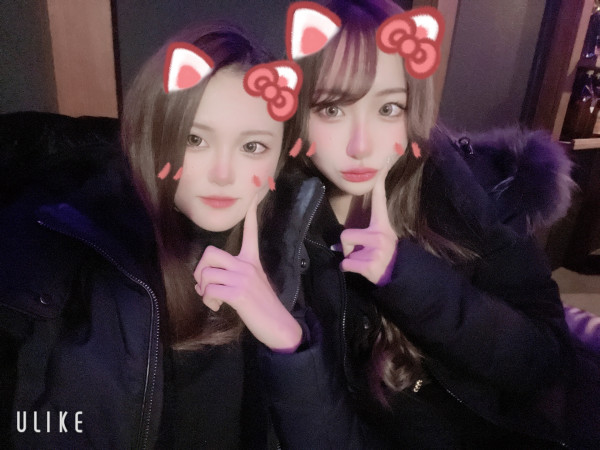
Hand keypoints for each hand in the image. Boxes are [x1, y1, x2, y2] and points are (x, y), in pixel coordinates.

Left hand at [194, 192, 302, 351]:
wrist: (279, 326)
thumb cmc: (263, 308)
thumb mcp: (252, 285)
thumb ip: (233, 277)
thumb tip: (205, 282)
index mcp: (252, 261)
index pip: (250, 231)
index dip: (250, 213)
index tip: (254, 195)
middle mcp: (247, 265)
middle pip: (210, 253)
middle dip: (200, 270)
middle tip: (205, 285)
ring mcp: (243, 278)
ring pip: (206, 273)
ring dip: (203, 290)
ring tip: (214, 300)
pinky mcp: (238, 293)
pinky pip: (209, 290)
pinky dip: (208, 301)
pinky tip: (219, 306)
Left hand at [339, 164, 397, 284]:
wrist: (400, 275)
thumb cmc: (384, 256)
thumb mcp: (381, 239)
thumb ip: (363, 236)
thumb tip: (335, 246)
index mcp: (382, 226)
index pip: (379, 202)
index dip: (378, 187)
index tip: (379, 171)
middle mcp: (380, 235)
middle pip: (345, 235)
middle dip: (347, 247)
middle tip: (359, 253)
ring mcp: (376, 250)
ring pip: (345, 251)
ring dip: (350, 259)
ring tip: (364, 262)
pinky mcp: (370, 265)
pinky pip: (346, 264)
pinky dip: (348, 269)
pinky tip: (360, 270)